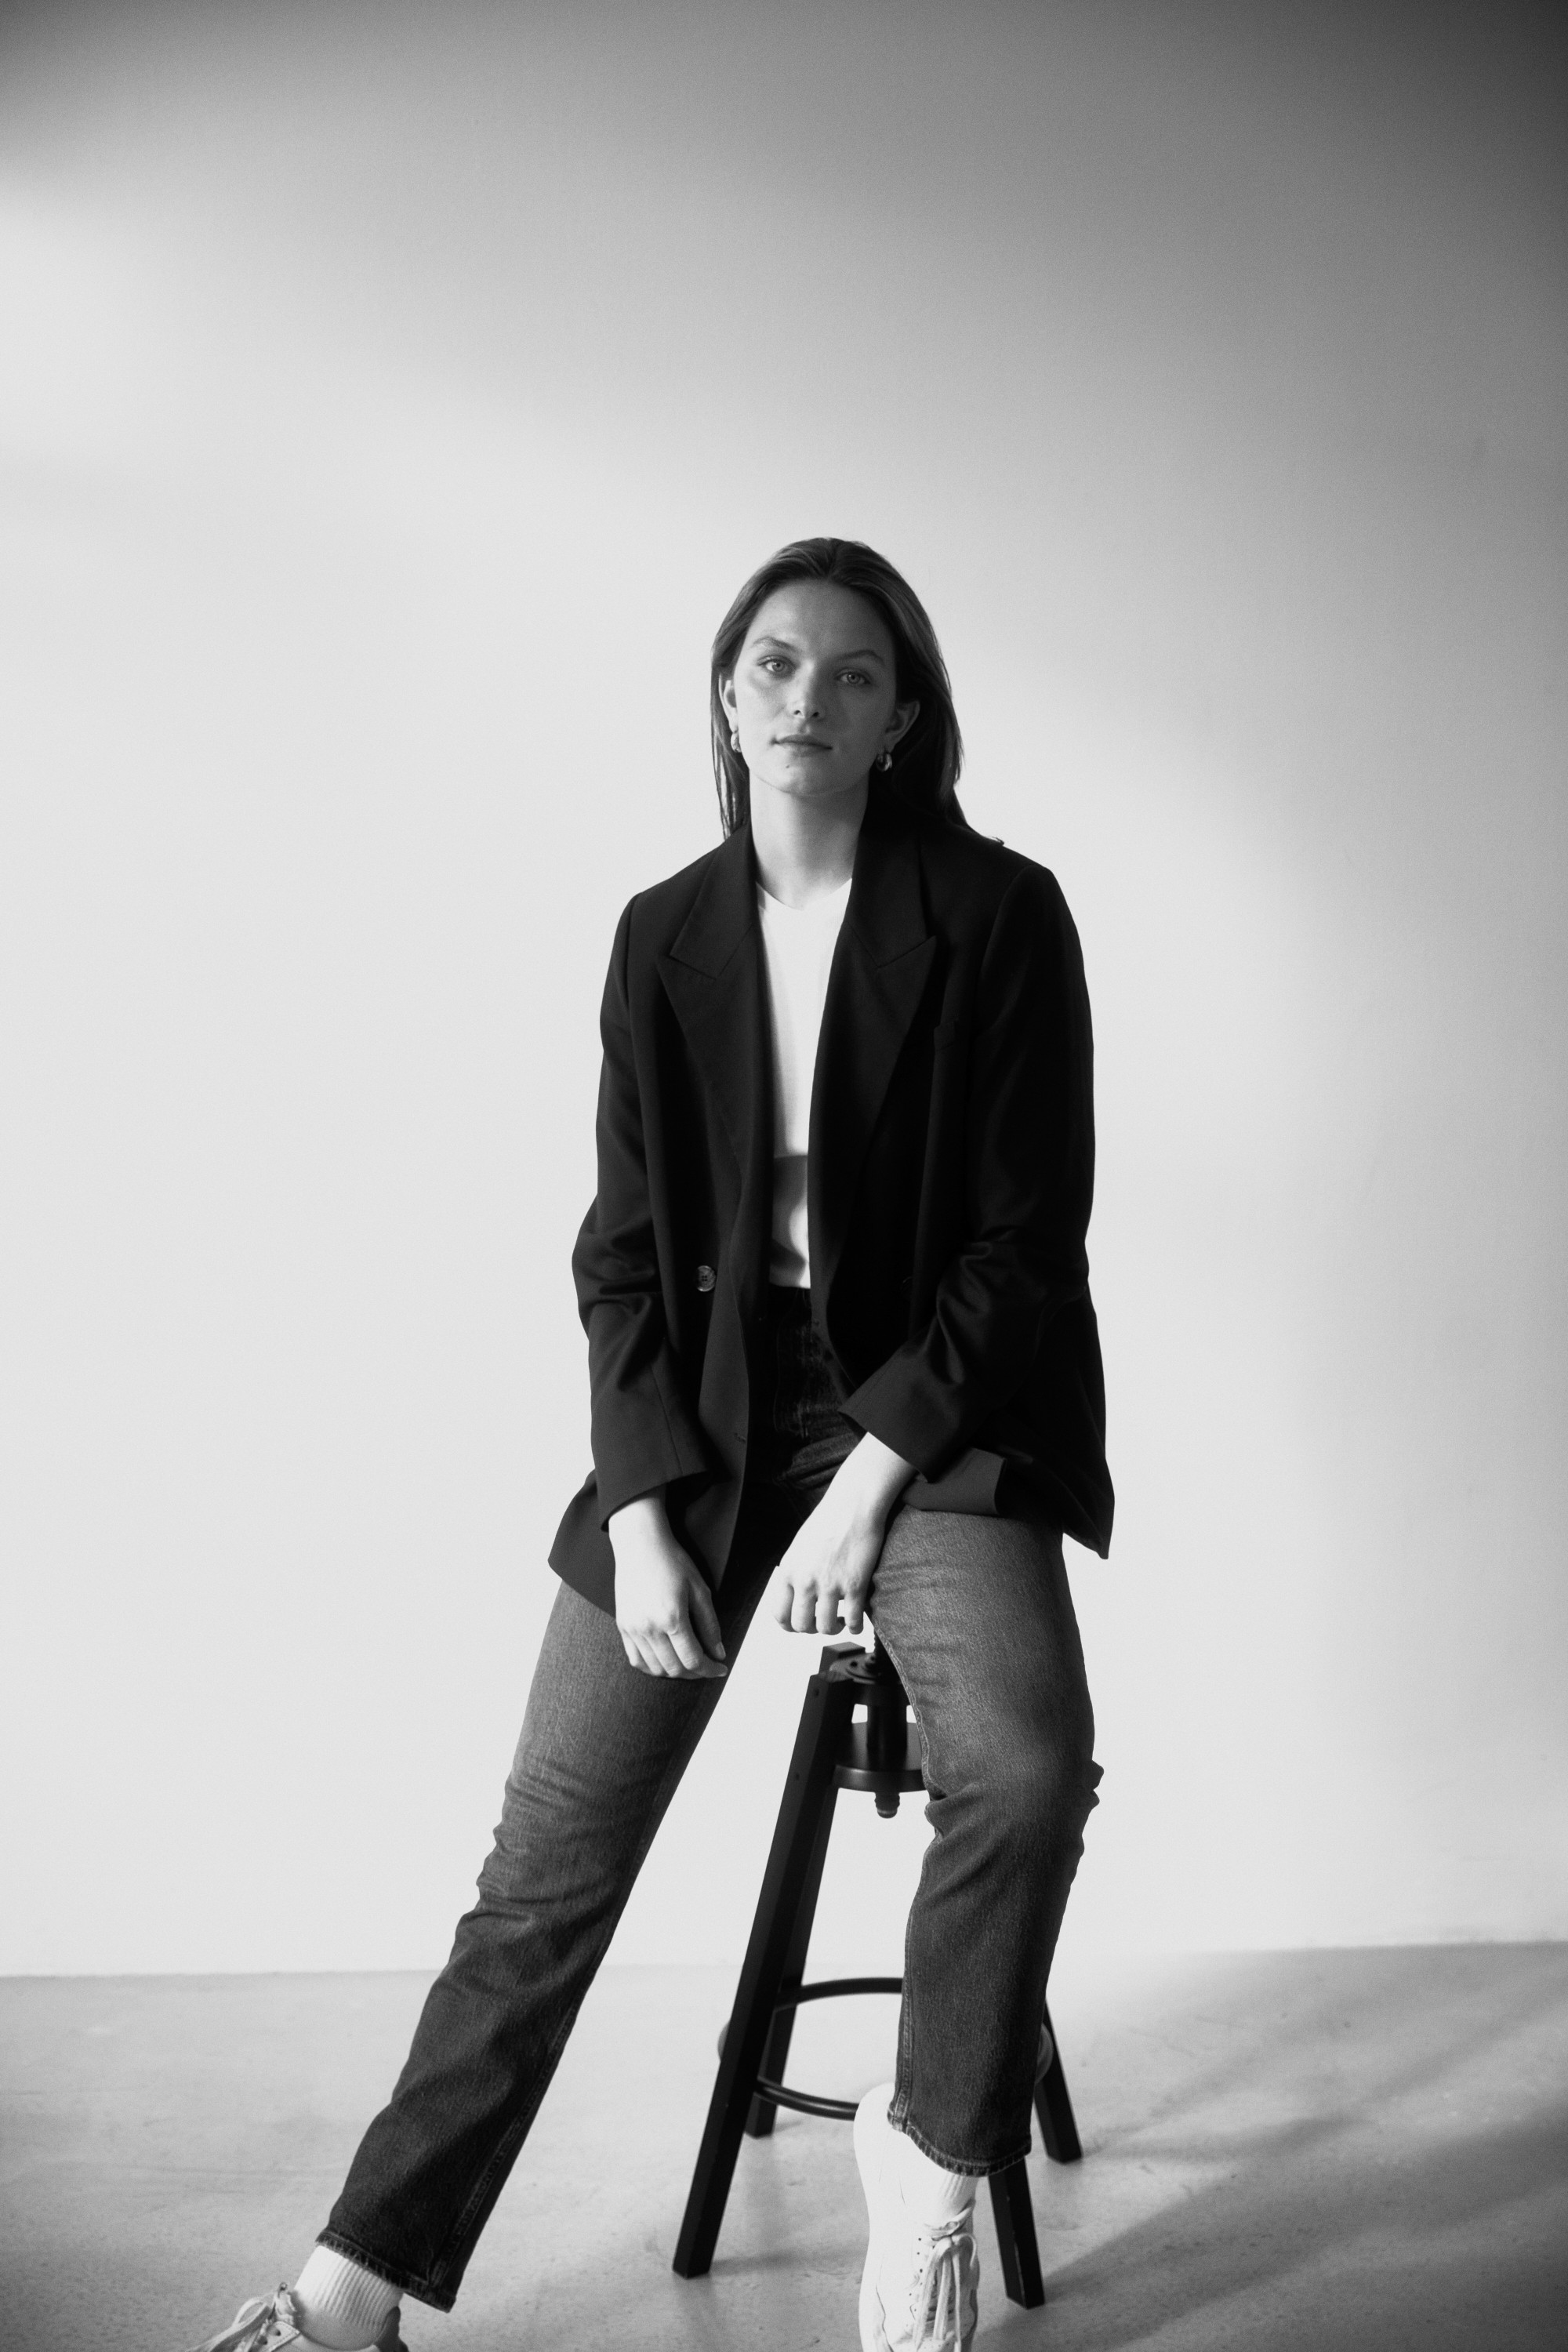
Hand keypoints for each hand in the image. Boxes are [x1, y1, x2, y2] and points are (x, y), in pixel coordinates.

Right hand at [610, 1492, 727, 1678]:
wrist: (640, 1544)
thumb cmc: (673, 1562)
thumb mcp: (700, 1589)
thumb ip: (710, 1625)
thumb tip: (718, 1654)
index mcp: (672, 1618)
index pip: (693, 1660)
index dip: (710, 1670)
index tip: (721, 1669)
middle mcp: (650, 1628)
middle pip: (675, 1669)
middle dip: (695, 1673)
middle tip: (707, 1665)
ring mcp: (633, 1629)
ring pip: (655, 1668)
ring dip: (674, 1672)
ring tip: (687, 1663)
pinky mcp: (623, 1626)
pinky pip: (636, 1660)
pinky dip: (652, 1667)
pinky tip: (665, 1662)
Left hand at [766, 1434, 914, 1636]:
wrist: (853, 1505)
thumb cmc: (828, 1519)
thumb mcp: (799, 1546)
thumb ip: (795, 1571)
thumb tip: (795, 1595)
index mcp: (788, 1571)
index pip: (779, 1613)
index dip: (789, 1626)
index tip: (798, 1625)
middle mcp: (805, 1581)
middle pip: (801, 1626)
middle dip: (811, 1630)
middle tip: (821, 1623)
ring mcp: (830, 1585)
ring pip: (825, 1628)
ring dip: (833, 1629)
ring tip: (839, 1621)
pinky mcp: (855, 1586)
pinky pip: (853, 1621)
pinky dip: (855, 1627)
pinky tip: (856, 1621)